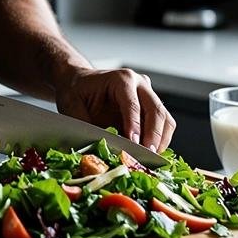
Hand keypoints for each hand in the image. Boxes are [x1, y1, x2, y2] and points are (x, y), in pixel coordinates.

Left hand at [54, 68, 175, 152]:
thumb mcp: (72, 105)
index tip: (135, 144)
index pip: (133, 104)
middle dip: (154, 136)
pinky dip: (160, 140)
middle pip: (156, 110)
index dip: (135, 126)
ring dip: (161, 140)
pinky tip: (150, 153)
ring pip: (165, 118)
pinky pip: (163, 124)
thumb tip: (98, 145)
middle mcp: (139, 84)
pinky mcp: (150, 107)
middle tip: (148, 156)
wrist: (80, 81)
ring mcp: (147, 94)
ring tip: (150, 158)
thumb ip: (84, 124)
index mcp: (121, 79)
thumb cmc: (76, 89)